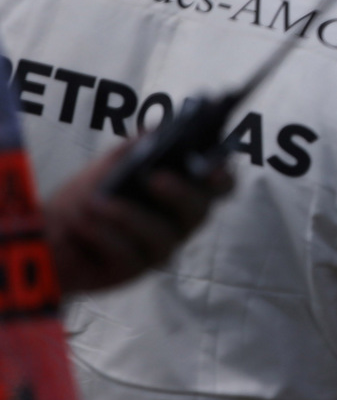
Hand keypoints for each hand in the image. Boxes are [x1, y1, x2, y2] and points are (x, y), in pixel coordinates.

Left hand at [43, 141, 233, 294]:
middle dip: (181, 193)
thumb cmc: (90, 193)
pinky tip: (85, 223)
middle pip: (200, 211)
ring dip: (128, 216)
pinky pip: (128, 253)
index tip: (213, 168)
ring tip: (96, 202)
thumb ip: (138, 146)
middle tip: (154, 177)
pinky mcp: (135, 269)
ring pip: (162, 235)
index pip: (219, 186)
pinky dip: (104, 235)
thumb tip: (159, 130)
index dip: (223, 177)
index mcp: (184, 191)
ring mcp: (160, 247)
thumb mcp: (113, 161)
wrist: (51, 231)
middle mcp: (180, 221)